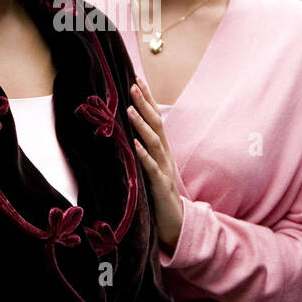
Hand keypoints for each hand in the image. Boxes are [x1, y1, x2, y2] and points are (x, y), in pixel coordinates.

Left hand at [128, 77, 183, 250]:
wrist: (175, 222)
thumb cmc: (159, 194)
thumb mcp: (151, 168)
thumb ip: (143, 150)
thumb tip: (126, 131)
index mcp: (162, 149)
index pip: (155, 118)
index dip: (148, 99)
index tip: (137, 79)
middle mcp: (165, 155)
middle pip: (156, 124)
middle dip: (145, 104)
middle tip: (133, 84)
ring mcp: (164, 169)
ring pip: (154, 142)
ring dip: (141, 125)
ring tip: (129, 109)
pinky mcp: (160, 186)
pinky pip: (151, 168)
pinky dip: (143, 155)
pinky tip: (134, 144)